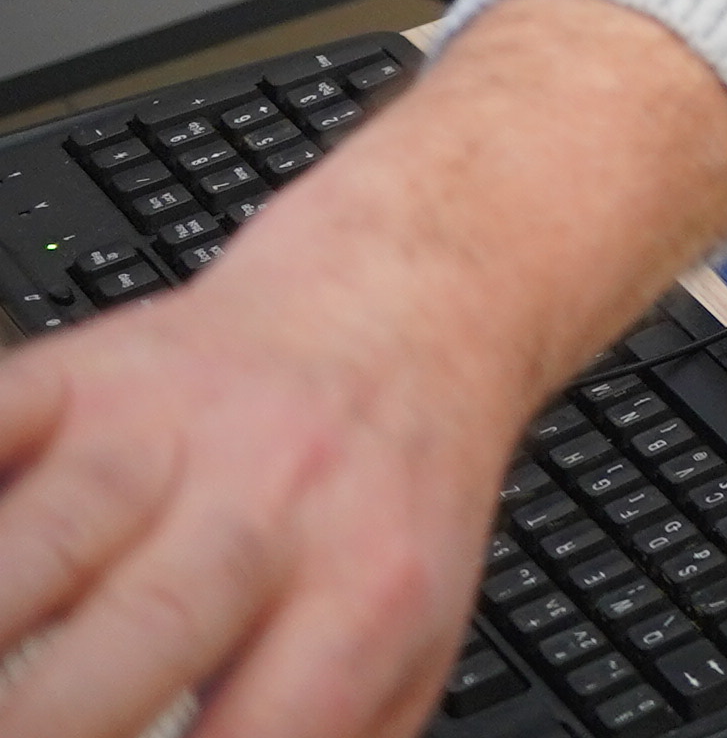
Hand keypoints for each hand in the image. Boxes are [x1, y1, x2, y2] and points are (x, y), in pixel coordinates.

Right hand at [0, 0, 726, 737]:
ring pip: (52, 529)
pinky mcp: (87, 373)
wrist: (409, 303)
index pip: (277, 720)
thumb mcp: (416, 638)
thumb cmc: (393, 504)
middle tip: (21, 736)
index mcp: (368, 589)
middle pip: (157, 618)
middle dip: (58, 716)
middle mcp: (272, 501)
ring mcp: (171, 430)